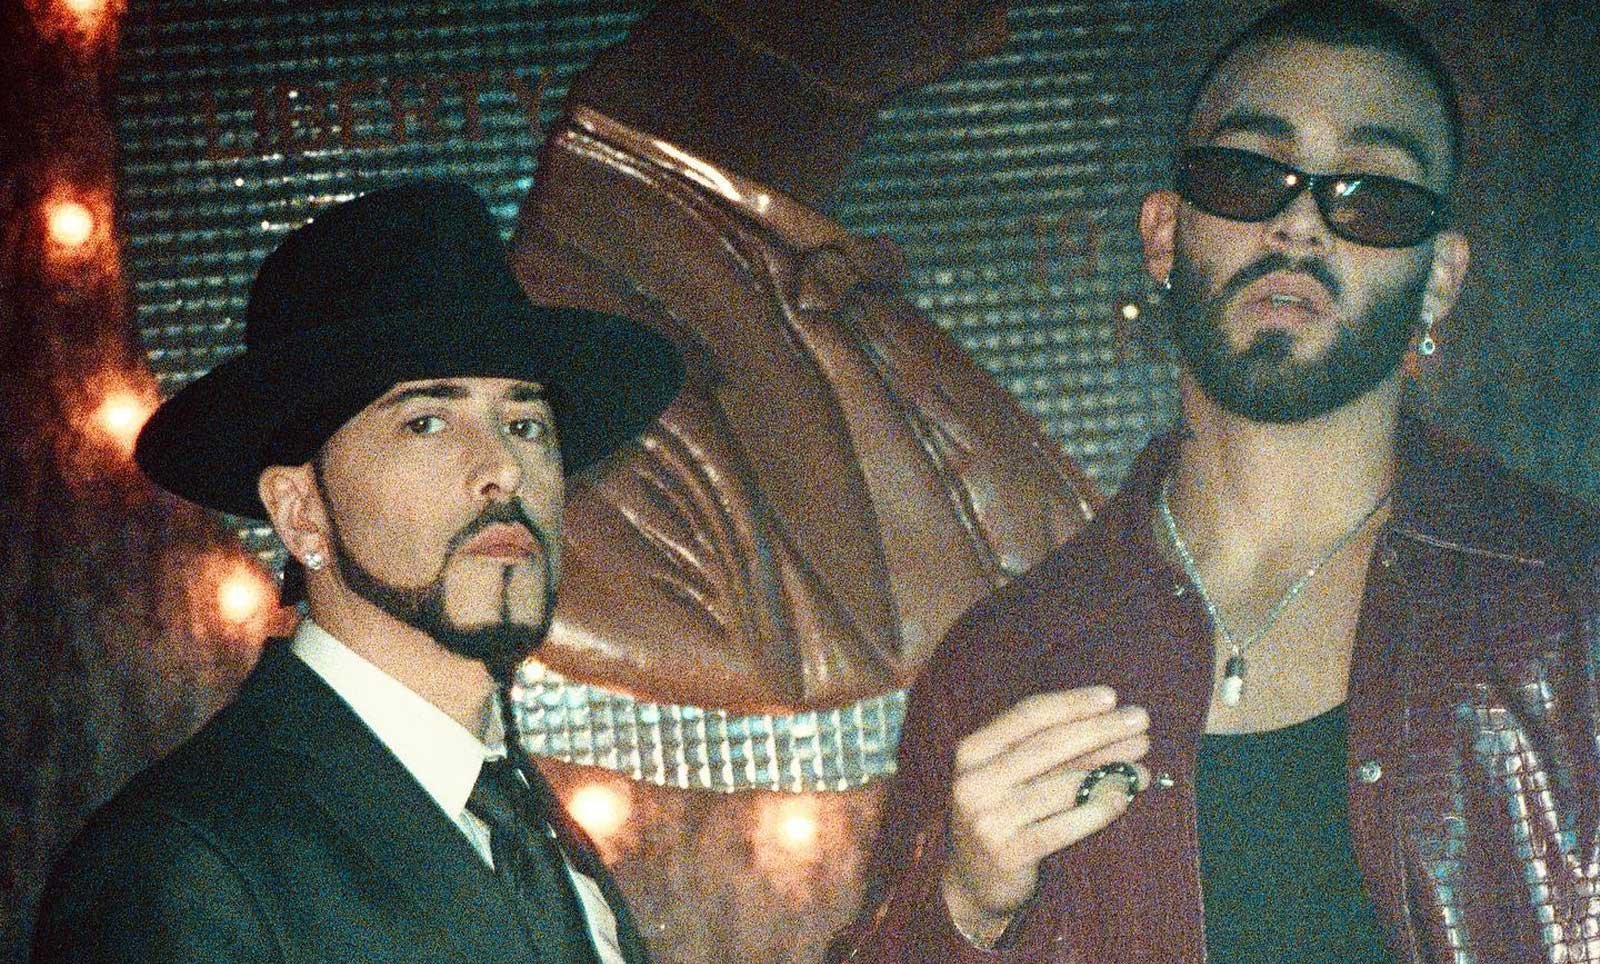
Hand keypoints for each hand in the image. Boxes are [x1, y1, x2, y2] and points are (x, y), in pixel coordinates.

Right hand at [941, 687, 1150, 943]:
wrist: (972, 880)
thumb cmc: (1001, 812)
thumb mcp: (1006, 773)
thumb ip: (1041, 748)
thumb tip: (1109, 720)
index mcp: (972, 750)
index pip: (1028, 715)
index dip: (1072, 704)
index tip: (1111, 697)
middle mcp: (975, 781)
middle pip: (1048, 746)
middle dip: (1100, 730)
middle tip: (1140, 721)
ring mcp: (989, 819)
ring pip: (1062, 786)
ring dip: (1109, 771)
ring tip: (1141, 764)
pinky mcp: (1009, 853)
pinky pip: (1065, 826)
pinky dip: (1098, 809)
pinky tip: (1123, 797)